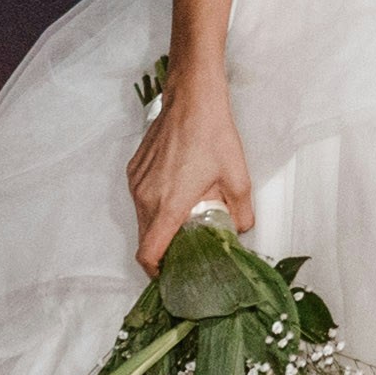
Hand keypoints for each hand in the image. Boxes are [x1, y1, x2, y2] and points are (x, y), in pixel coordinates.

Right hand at [130, 77, 253, 259]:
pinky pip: (140, 198)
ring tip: (184, 219)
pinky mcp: (134, 169)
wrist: (192, 99)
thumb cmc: (213, 135)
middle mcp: (145, 197)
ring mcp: (136, 182)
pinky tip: (176, 194)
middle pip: (145, 238)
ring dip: (158, 226)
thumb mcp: (238, 178)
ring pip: (142, 219)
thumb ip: (242, 212)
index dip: (156, 271)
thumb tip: (241, 229)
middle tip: (186, 248)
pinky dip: (154, 205)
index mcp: (168, 205)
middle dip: (162, 250)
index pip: (148, 253)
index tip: (169, 275)